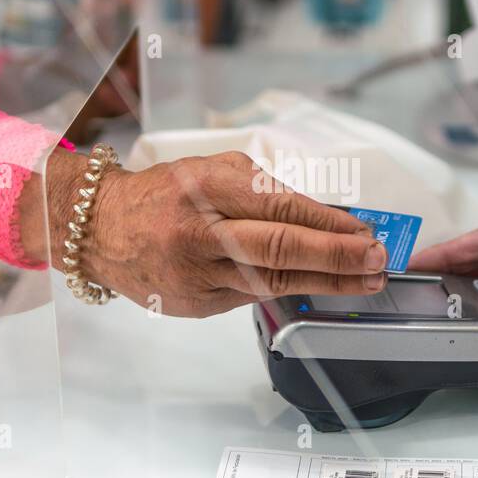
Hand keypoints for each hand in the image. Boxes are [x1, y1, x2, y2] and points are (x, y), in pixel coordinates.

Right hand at [31, 149, 387, 317]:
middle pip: (280, 249)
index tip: (364, 230)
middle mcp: (200, 233)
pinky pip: (252, 297)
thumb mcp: (212, 172)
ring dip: (327, 284)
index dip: (329, 224)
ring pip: (272, 282)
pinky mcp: (197, 305)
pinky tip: (320, 287)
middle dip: (337, 256)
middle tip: (376, 260)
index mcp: (208, 188)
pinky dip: (291, 292)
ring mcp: (198, 275)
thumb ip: (264, 191)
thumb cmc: (165, 195)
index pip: (281, 208)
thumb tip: (325, 217)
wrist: (101, 230)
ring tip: (366, 281)